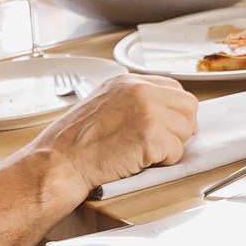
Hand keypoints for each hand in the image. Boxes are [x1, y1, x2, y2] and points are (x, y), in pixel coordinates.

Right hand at [20, 73, 199, 204]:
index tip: (168, 125)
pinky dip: (163, 162)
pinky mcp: (151, 135)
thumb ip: (133, 102)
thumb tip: (164, 113)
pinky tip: (139, 161)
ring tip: (140, 152)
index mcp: (127, 82)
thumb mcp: (102, 105)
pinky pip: (177, 152)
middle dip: (179, 128)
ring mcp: (147, 112)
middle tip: (161, 143)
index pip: (174, 89)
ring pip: (185, 130)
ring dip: (170, 146)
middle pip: (188, 106)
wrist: (58, 163)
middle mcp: (140, 91)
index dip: (175, 111)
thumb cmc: (73, 144)